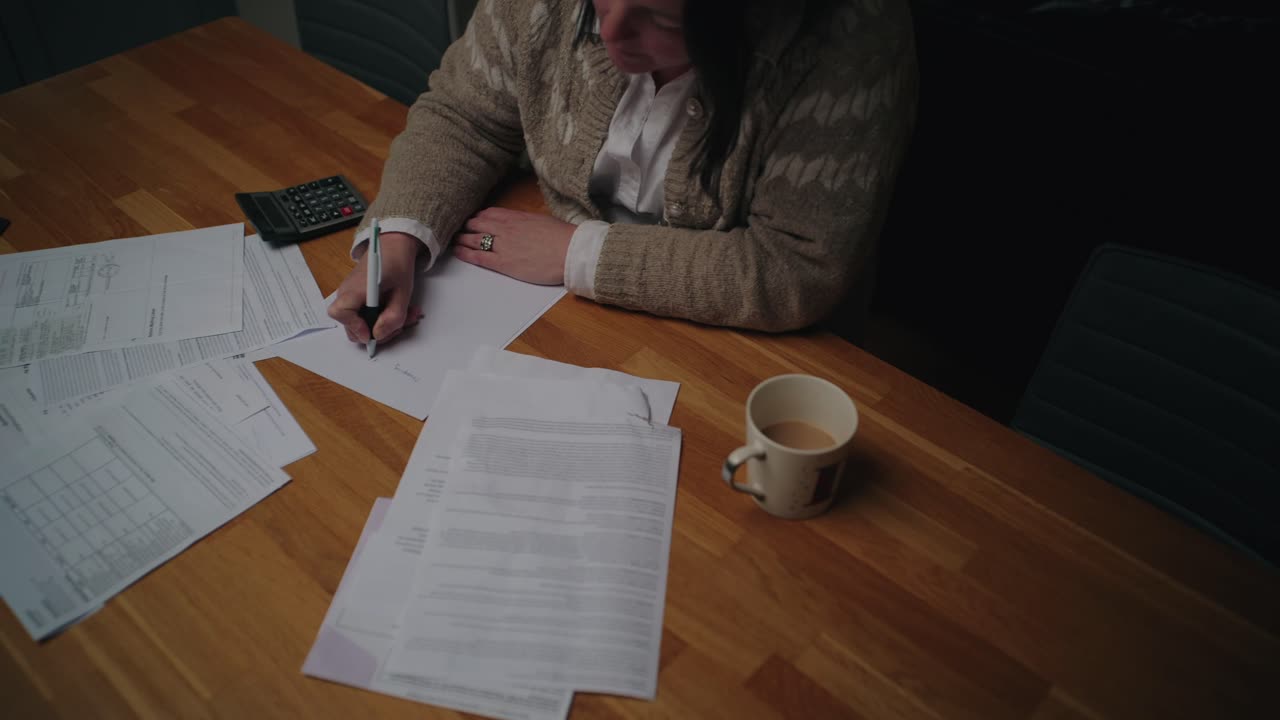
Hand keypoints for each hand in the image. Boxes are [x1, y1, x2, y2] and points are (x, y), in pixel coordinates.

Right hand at [328, 231, 424, 344]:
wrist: (392, 247)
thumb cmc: (396, 264)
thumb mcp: (403, 292)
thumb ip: (393, 317)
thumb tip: (379, 335)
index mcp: (356, 288)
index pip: (340, 313)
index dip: (355, 327)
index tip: (372, 333)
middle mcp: (347, 293)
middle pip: (351, 326)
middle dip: (378, 331)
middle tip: (401, 325)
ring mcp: (350, 297)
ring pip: (361, 324)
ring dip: (384, 325)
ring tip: (406, 315)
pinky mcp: (356, 299)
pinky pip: (365, 316)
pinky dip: (382, 318)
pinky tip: (398, 310)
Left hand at [453, 207, 574, 284]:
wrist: (569, 252)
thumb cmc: (562, 237)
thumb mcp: (542, 221)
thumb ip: (526, 222)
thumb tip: (522, 225)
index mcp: (515, 216)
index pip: (488, 213)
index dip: (477, 217)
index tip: (473, 221)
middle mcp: (504, 228)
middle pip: (476, 224)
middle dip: (466, 227)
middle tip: (459, 231)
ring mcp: (501, 245)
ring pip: (473, 239)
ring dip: (461, 239)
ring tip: (454, 241)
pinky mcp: (502, 263)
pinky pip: (478, 256)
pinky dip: (465, 253)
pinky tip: (457, 252)